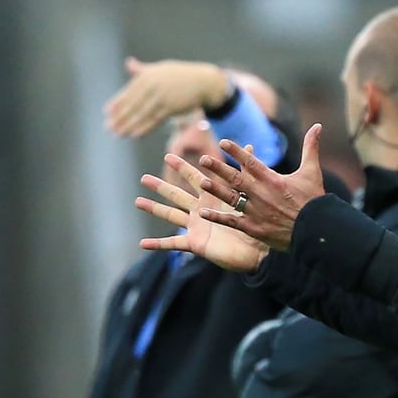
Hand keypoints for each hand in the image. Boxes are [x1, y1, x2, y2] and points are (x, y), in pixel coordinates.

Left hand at [104, 57, 229, 136]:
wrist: (202, 81)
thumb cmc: (180, 75)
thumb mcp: (160, 70)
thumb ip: (142, 70)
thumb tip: (129, 63)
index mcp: (147, 76)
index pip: (128, 92)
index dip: (117, 103)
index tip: (107, 113)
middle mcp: (153, 85)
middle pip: (133, 105)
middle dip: (119, 118)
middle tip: (109, 128)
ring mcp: (162, 96)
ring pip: (142, 114)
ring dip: (129, 125)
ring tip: (119, 134)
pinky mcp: (171, 107)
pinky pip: (155, 119)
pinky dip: (145, 128)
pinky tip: (136, 135)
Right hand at [135, 153, 269, 271]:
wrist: (259, 251)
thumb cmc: (256, 223)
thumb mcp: (249, 195)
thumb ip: (245, 172)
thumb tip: (251, 147)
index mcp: (213, 198)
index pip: (195, 178)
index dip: (183, 168)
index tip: (168, 155)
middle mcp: (201, 211)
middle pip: (177, 195)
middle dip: (161, 186)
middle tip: (143, 178)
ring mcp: (196, 227)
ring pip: (171, 215)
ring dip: (154, 209)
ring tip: (138, 201)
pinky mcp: (195, 244)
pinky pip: (173, 244)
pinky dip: (157, 244)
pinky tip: (142, 244)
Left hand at [196, 123, 325, 250]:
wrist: (316, 230)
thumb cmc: (313, 200)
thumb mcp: (312, 171)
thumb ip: (311, 148)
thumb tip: (318, 126)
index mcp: (273, 180)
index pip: (251, 162)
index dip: (236, 151)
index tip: (222, 142)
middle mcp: (262, 194)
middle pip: (236, 178)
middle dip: (219, 168)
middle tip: (203, 159)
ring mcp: (256, 212)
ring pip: (232, 198)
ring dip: (216, 189)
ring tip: (201, 181)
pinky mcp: (254, 228)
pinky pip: (232, 221)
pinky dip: (217, 217)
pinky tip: (203, 212)